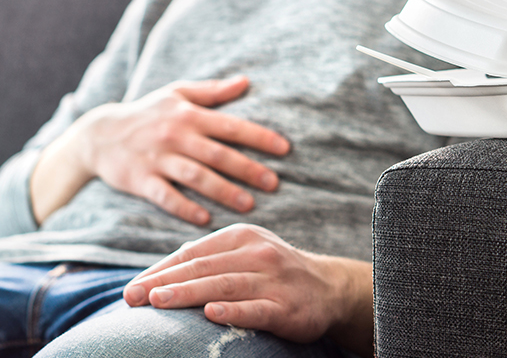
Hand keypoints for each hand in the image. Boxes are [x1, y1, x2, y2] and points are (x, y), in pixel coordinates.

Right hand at [31, 76, 290, 224]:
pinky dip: (185, 208)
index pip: (231, 126)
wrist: (97, 135)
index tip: (284, 149)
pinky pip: (166, 197)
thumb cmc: (147, 113)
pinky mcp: (141, 180)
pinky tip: (206, 219)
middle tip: (274, 183)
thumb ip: (213, 91)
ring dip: (223, 191)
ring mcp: (158, 159)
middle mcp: (176, 136)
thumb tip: (246, 81)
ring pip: (196, 177)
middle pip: (218, 154)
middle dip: (248, 169)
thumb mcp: (177, 94)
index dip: (259, 137)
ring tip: (249, 204)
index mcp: (189, 115)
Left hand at [123, 224, 373, 356]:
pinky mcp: (287, 307)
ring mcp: (274, 280)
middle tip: (132, 297)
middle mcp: (258, 253)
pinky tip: (210, 314)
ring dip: (189, 293)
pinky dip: (233, 311)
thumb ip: (210, 259)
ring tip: (158, 301)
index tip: (132, 290)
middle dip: (164, 282)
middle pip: (204, 268)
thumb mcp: (246, 254)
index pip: (193, 254)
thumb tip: (164, 270)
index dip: (160, 271)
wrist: (329, 288)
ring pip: (225, 285)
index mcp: (242, 237)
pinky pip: (257, 309)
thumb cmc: (275, 273)